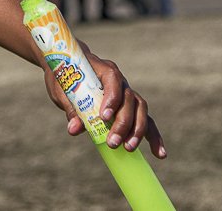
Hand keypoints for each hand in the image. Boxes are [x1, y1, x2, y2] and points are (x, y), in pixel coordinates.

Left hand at [44, 47, 165, 158]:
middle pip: (129, 99)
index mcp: (103, 69)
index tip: (104, 117)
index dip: (111, 98)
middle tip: (113, 142)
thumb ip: (71, 108)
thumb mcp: (61, 90)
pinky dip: (153, 136)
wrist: (69, 67)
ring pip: (140, 109)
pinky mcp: (130, 107)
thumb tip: (74, 129)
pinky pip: (146, 120)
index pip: (113, 80)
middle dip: (123, 122)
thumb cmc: (64, 77)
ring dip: (137, 130)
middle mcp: (120, 80)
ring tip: (129, 148)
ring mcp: (127, 93)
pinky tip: (159, 153)